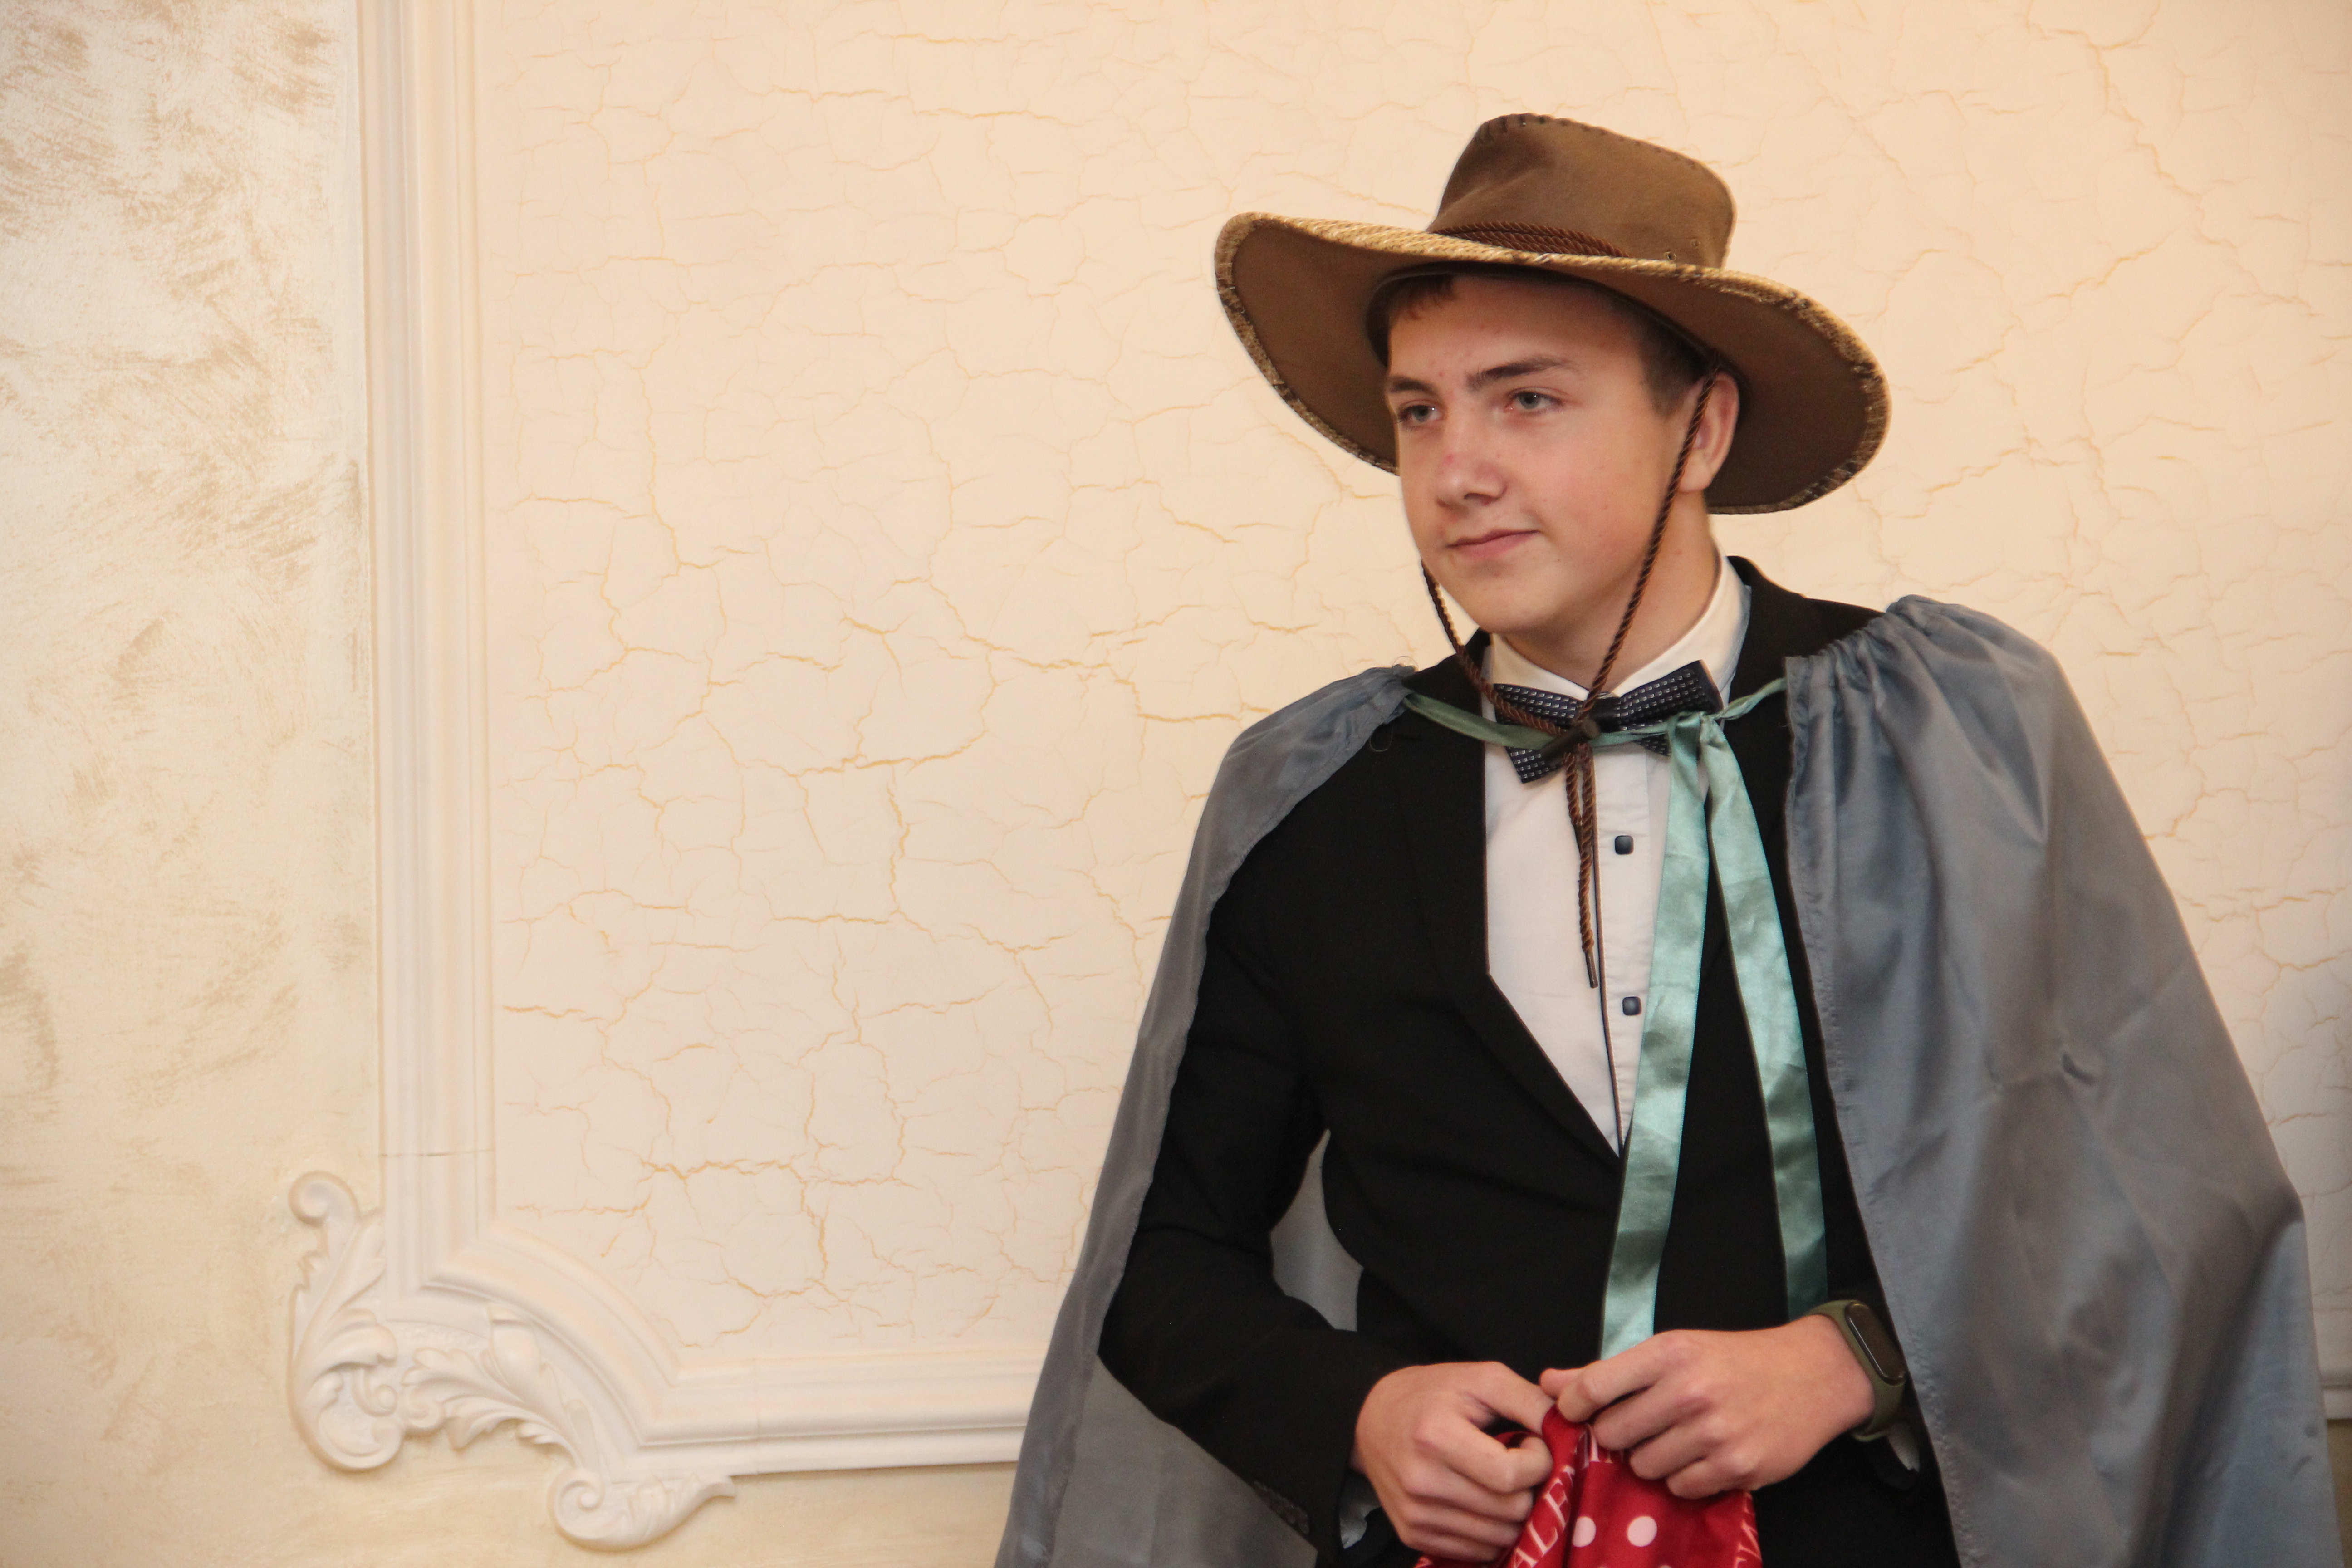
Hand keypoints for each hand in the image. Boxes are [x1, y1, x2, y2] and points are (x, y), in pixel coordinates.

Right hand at [1353, 1361, 1555, 1560]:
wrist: (1372, 1419)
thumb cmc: (1434, 1394)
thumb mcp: (1482, 1378)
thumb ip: (1530, 1401)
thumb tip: (1572, 1432)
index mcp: (1436, 1437)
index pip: (1511, 1476)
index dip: (1539, 1462)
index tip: (1533, 1443)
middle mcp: (1421, 1482)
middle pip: (1510, 1511)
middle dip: (1530, 1488)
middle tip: (1519, 1462)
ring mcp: (1415, 1515)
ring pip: (1499, 1538)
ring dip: (1513, 1512)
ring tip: (1500, 1480)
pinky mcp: (1413, 1535)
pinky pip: (1476, 1553)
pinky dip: (1491, 1531)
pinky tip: (1483, 1499)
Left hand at [1540, 1317, 1871, 1498]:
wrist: (1811, 1376)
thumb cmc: (1732, 1361)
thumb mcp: (1673, 1350)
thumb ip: (1607, 1371)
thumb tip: (1549, 1383)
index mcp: (1668, 1353)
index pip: (1593, 1386)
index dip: (1574, 1406)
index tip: (1578, 1412)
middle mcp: (1689, 1391)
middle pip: (1612, 1434)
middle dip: (1619, 1435)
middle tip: (1643, 1424)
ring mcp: (1714, 1433)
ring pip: (1644, 1466)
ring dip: (1653, 1458)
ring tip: (1679, 1438)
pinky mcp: (1737, 1468)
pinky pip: (1680, 1487)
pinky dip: (1686, 1477)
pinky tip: (1704, 1455)